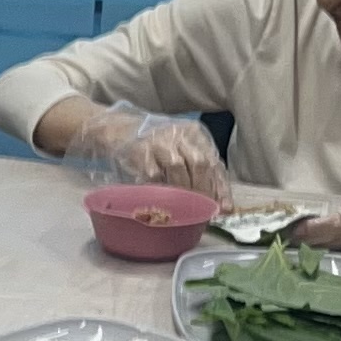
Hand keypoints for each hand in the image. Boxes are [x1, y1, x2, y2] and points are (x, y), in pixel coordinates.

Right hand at [34, 100, 230, 200]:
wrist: (117, 129)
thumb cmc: (154, 146)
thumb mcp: (180, 151)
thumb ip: (200, 174)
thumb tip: (222, 206)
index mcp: (194, 133)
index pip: (214, 162)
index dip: (220, 187)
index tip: (222, 209)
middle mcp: (178, 134)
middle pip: (199, 163)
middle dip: (203, 191)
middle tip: (200, 210)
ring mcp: (157, 141)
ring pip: (177, 168)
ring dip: (182, 192)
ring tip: (182, 208)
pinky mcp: (138, 150)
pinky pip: (152, 175)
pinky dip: (159, 191)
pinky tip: (161, 201)